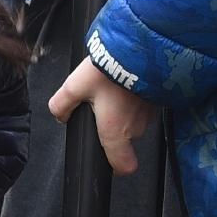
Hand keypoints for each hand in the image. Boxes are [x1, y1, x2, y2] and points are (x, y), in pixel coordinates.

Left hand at [48, 58, 156, 175]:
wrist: (138, 48)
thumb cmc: (110, 69)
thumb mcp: (75, 86)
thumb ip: (62, 104)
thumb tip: (59, 114)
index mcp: (115, 131)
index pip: (123, 166)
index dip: (116, 168)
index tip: (108, 161)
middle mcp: (135, 127)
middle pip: (124, 140)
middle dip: (112, 127)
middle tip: (101, 105)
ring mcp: (149, 115)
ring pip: (134, 122)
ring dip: (124, 112)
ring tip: (113, 90)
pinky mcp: (157, 100)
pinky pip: (143, 108)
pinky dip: (135, 100)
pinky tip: (125, 84)